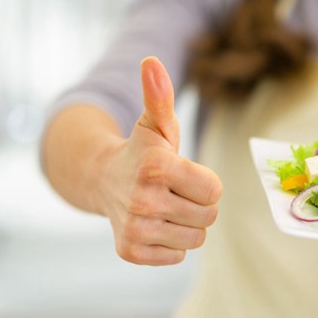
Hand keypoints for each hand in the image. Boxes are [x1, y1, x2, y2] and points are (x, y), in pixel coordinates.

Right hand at [93, 57, 221, 264]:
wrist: (103, 180)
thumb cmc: (141, 151)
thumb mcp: (155, 123)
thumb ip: (160, 96)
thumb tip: (151, 62)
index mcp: (156, 167)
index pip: (214, 191)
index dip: (205, 182)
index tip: (184, 174)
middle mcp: (143, 200)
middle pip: (209, 216)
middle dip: (198, 203)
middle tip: (174, 191)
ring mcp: (135, 229)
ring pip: (196, 238)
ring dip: (187, 224)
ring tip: (165, 207)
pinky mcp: (130, 252)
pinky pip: (178, 256)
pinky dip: (172, 244)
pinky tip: (154, 224)